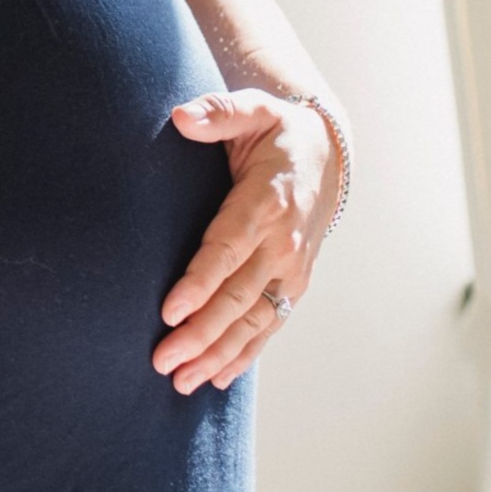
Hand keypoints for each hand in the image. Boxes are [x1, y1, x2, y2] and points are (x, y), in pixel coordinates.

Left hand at [151, 90, 341, 393]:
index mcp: (267, 203)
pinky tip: (217, 378)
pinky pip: (269, 325)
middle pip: (237, 297)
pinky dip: (244, 354)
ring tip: (181, 381)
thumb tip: (181, 116)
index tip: (169, 312)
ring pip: (253, 321)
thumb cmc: (278, 131)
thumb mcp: (253, 109)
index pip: (228, 249)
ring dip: (218, 354)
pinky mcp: (293, 285)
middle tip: (162, 361)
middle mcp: (284, 244)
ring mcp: (292, 269)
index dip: (199, 283)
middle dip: (200, 334)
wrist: (328, 154)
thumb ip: (218, 112)